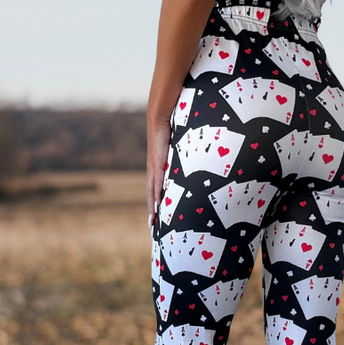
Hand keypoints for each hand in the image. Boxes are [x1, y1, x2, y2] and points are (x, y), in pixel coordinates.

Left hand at [146, 116, 172, 231]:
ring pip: (151, 193)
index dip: (154, 204)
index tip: (155, 217)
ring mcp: (154, 167)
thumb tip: (192, 160)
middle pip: (150, 195)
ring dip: (152, 208)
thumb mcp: (177, 148)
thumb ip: (180, 157)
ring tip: (153, 222)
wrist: (160, 116)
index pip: (154, 190)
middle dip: (151, 212)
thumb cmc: (169, 128)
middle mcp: (153, 170)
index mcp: (157, 168)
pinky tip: (156, 206)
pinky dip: (156, 196)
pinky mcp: (157, 163)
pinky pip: (156, 183)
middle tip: (152, 228)